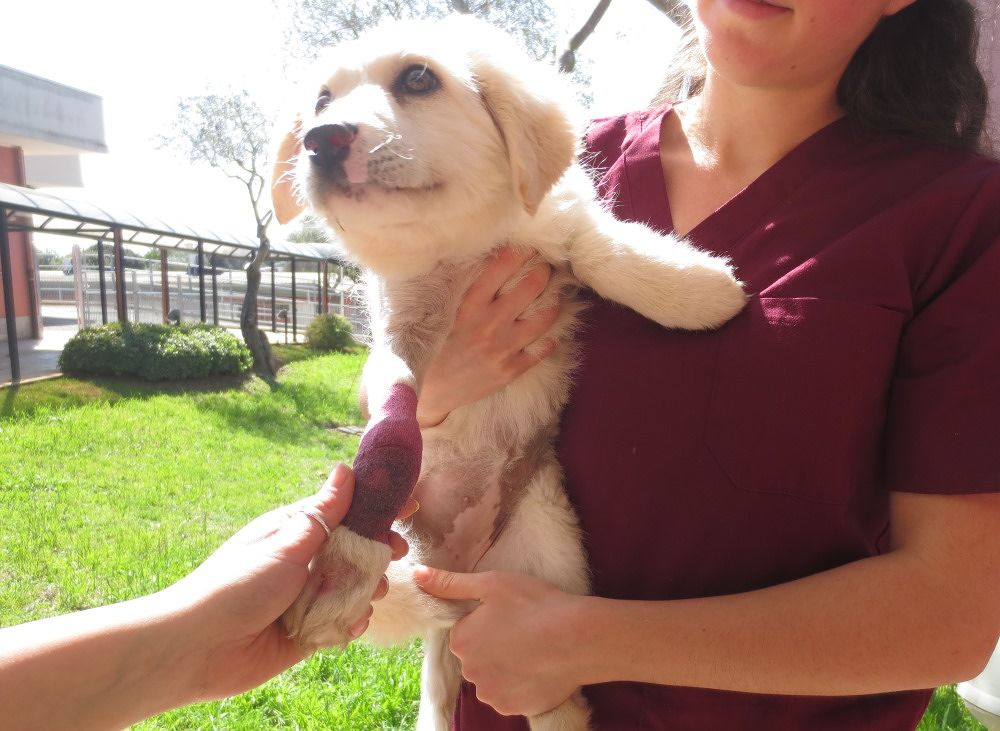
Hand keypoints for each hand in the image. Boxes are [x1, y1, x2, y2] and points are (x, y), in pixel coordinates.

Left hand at [163, 464, 411, 701]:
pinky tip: (353, 623)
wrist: (198, 647)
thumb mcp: (286, 542)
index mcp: (295, 531)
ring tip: (372, 593)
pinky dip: (350, 622)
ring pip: (352, 588)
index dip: (377, 507)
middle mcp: (303, 562)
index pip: (345, 511)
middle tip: (394, 553)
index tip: (409, 504)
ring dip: (366, 590)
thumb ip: (323, 512)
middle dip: (377, 552)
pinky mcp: (307, 632)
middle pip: (354, 551)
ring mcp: (307, 597)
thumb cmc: (237, 584)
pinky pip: (341, 622)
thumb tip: (345, 469)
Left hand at [414, 566, 585, 716]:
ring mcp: (493, 694)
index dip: (487, 621)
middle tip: (523, 630)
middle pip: (477, 657)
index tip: (510, 614)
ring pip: (494, 677)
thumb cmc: (536, 605)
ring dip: (507, 667)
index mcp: (462, 641)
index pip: (465, 632)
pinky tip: (540, 667)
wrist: (580, 639)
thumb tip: (416, 575)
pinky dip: (523, 684)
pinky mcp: (515, 708)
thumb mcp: (491, 584)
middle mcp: (471, 673)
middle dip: (494, 645)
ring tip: (535, 649)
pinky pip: (512, 695)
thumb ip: (450, 583)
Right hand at [417, 247, 559, 426]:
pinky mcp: (512, 369)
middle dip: (543, 273)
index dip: (518, 254)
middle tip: (547, 268)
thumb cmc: (439, 348)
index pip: (499, 270)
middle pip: (530, 288)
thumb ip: (471, 295)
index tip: (528, 247)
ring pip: (544, 318)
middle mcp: (490, 324)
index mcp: (470, 307)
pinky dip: (549, 338)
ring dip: (554, 303)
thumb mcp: (448, 315)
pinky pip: (542, 349)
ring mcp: (504, 348)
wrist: (435, 390)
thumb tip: (492, 267)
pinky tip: (549, 333)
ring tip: (556, 297)